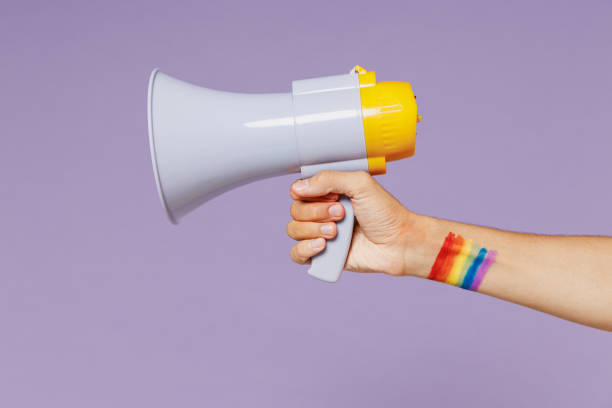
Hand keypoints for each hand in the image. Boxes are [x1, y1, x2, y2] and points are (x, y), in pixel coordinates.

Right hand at [287, 170, 428, 275]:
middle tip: (341, 215)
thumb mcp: (361, 184)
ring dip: (312, 230)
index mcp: (329, 193)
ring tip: (335, 233)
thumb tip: (298, 188)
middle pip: (295, 210)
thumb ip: (329, 179)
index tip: (332, 197)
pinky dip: (305, 249)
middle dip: (316, 213)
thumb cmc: (385, 213)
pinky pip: (297, 254)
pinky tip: (322, 246)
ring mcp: (321, 234)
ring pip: (293, 230)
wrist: (399, 243)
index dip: (309, 194)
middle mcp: (322, 212)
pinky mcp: (323, 255)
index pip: (299, 190)